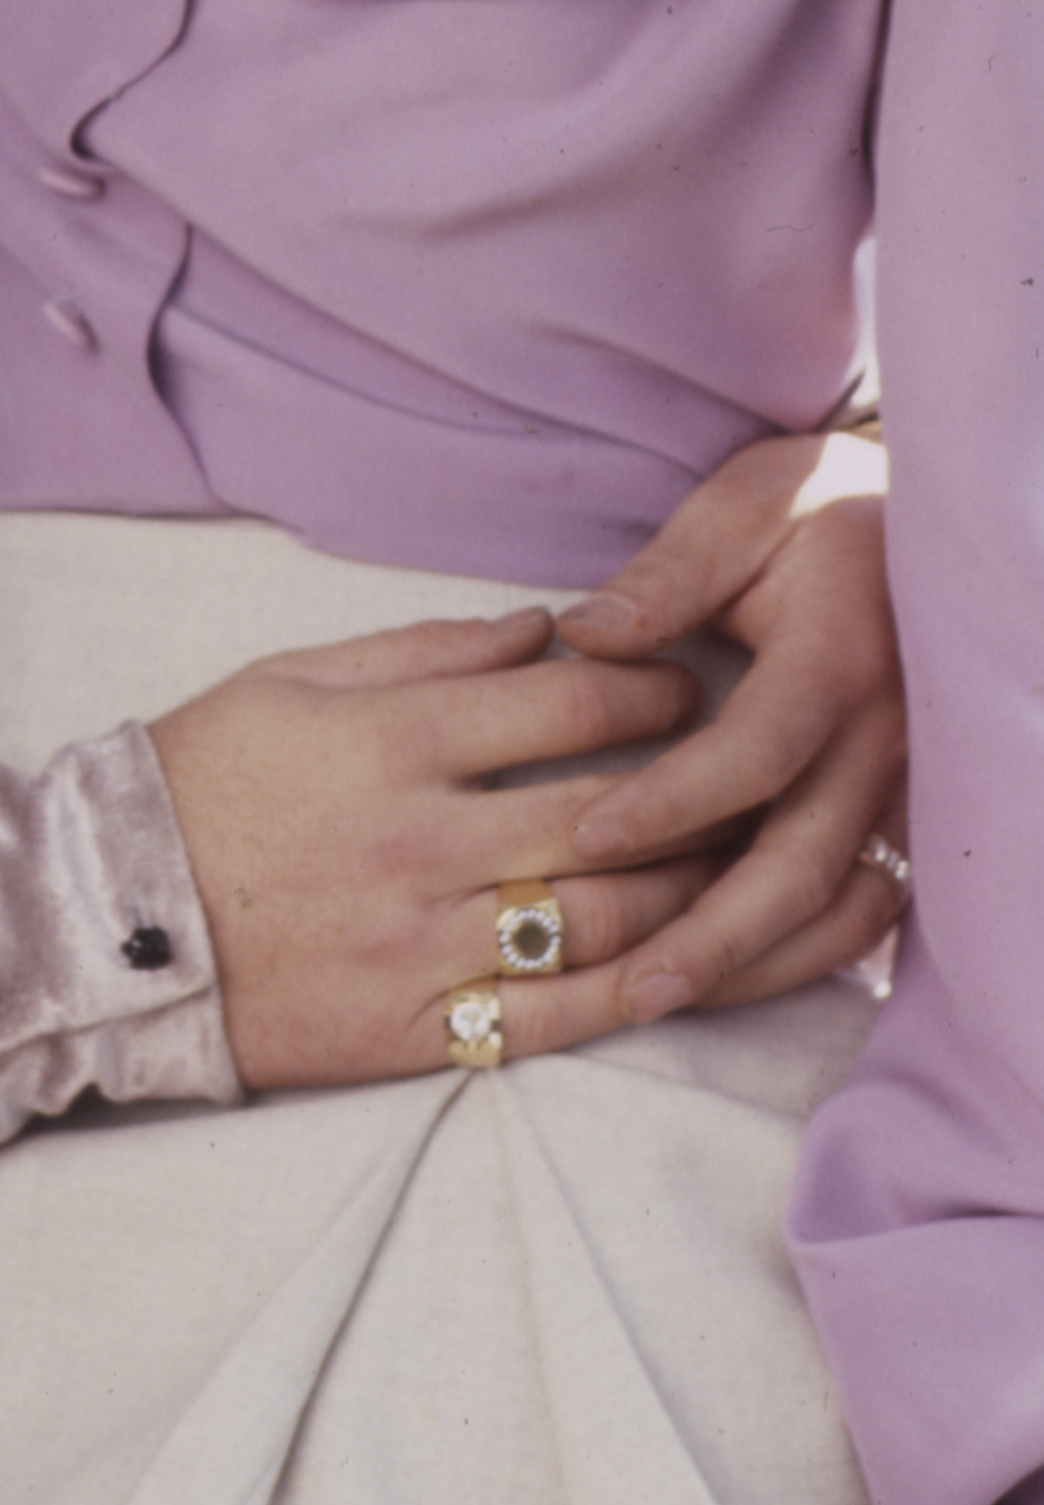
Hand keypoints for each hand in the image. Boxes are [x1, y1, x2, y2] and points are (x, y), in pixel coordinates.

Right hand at [148, 608, 718, 1086]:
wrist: (108, 917)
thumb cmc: (201, 777)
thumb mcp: (291, 678)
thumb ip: (425, 647)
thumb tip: (541, 629)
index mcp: (391, 739)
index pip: (568, 704)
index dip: (648, 686)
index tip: (682, 681)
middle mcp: (422, 840)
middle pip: (609, 812)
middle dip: (699, 785)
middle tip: (742, 768)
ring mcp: (424, 943)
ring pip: (604, 918)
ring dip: (689, 887)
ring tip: (733, 860)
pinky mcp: (418, 1029)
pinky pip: (555, 1016)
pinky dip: (634, 991)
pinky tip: (681, 963)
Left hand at [553, 427, 902, 1018]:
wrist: (921, 521)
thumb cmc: (813, 509)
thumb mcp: (741, 506)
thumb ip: (667, 574)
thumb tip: (582, 634)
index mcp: (839, 656)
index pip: (758, 750)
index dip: (675, 799)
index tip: (589, 831)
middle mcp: (885, 735)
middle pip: (804, 858)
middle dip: (716, 933)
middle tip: (629, 987)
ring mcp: (903, 781)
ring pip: (834, 898)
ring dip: (750, 960)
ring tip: (653, 999)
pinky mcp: (900, 806)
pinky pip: (856, 897)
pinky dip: (793, 947)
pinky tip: (722, 980)